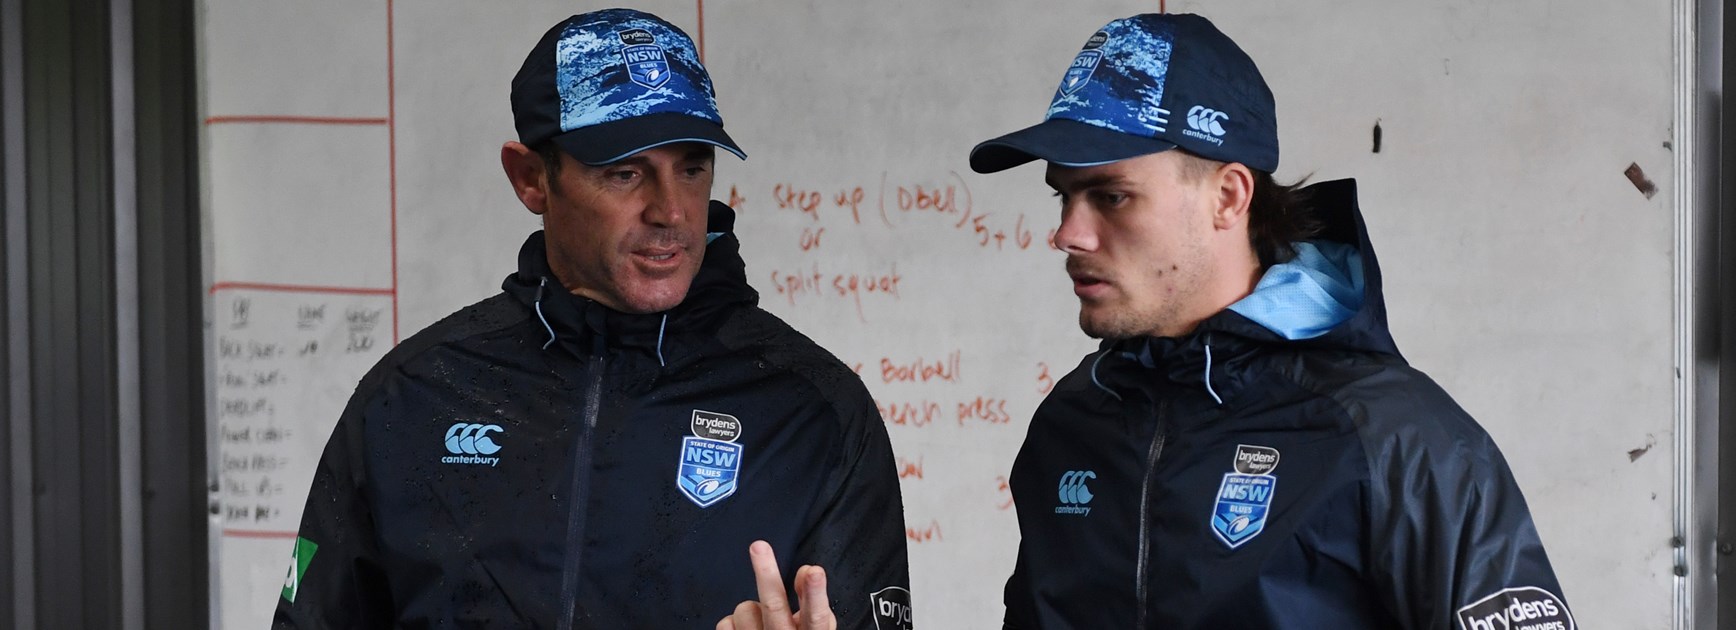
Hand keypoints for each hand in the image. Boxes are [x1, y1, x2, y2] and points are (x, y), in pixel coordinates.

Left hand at [716, 540, 835, 629]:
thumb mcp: (813, 629)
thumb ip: (813, 600)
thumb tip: (807, 570)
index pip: (816, 617)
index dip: (814, 594)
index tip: (812, 571)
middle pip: (774, 607)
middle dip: (766, 573)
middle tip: (758, 546)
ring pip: (745, 609)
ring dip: (750, 608)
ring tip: (760, 623)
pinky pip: (725, 625)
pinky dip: (733, 623)